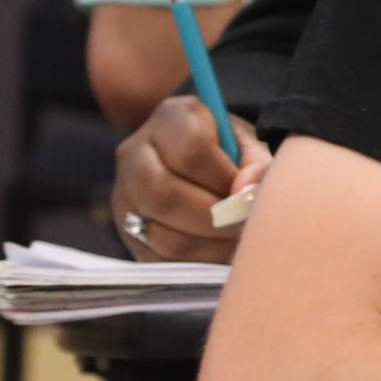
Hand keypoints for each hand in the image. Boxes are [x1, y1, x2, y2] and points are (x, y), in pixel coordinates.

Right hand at [111, 96, 268, 261]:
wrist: (190, 159)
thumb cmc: (228, 150)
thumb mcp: (247, 144)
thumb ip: (256, 164)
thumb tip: (245, 193)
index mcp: (171, 118)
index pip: (192, 150)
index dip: (224, 178)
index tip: (247, 192)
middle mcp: (135, 153)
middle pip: (166, 194)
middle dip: (214, 218)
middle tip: (243, 226)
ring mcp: (124, 193)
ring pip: (159, 232)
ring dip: (206, 244)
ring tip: (235, 242)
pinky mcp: (125, 230)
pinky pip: (156, 257)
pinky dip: (193, 262)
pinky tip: (217, 252)